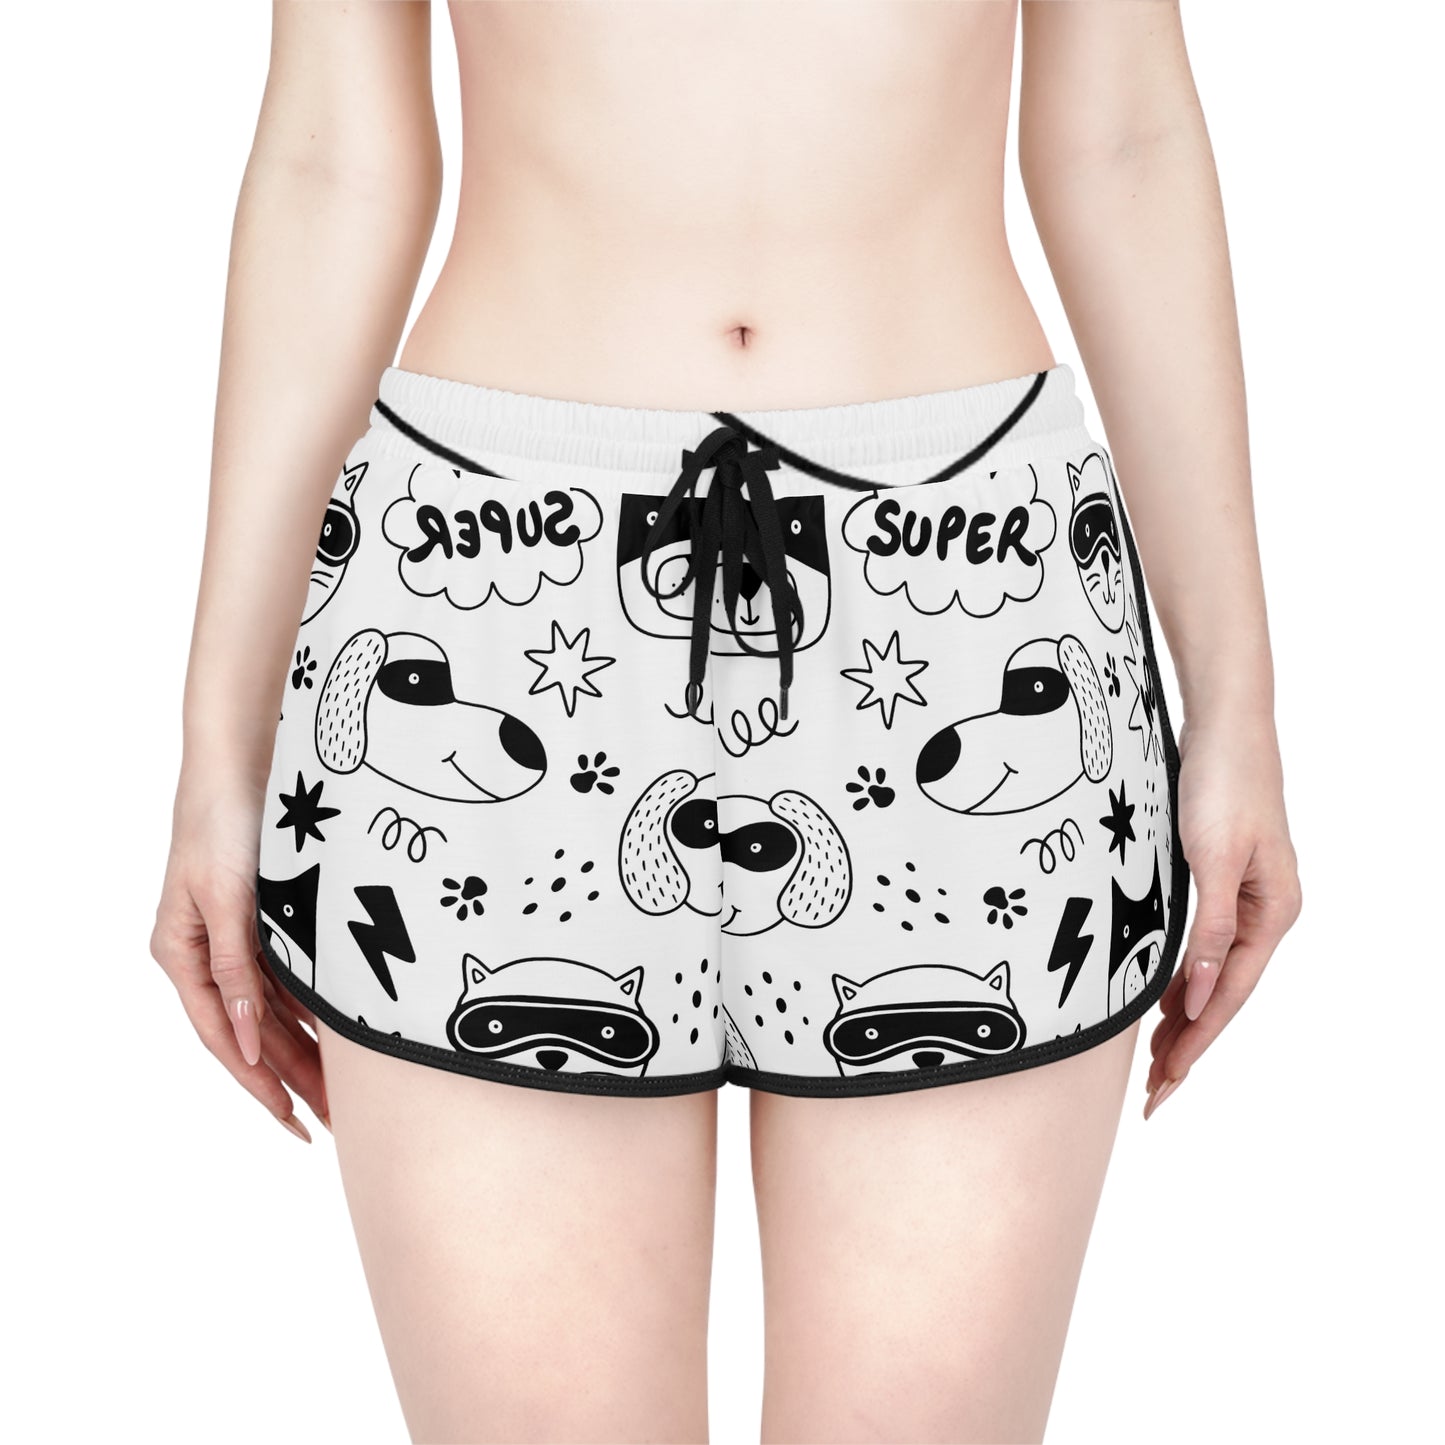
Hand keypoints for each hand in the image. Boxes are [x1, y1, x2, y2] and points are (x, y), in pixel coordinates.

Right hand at [150, 773, 327, 1138]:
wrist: (244, 759)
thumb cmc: (225, 821)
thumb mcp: (229, 897)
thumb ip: (237, 968)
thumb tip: (248, 1042)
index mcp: (183, 953)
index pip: (225, 1037)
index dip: (259, 1084)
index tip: (292, 1122)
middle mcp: (207, 953)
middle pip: (253, 1033)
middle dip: (292, 1079)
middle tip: (334, 1123)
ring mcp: (236, 937)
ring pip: (275, 1011)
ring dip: (308, 1049)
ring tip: (346, 1092)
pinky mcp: (264, 918)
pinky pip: (288, 979)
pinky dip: (313, 1007)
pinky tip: (342, 1034)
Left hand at [1145, 716, 1300, 1117]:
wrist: (1224, 722)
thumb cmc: (1222, 782)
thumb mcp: (1214, 859)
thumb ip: (1209, 931)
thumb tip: (1197, 998)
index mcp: (1272, 913)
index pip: (1226, 997)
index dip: (1195, 1044)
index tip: (1164, 1086)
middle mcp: (1264, 912)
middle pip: (1220, 994)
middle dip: (1188, 1044)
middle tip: (1152, 1094)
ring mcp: (1244, 896)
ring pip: (1210, 973)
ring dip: (1182, 1016)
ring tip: (1154, 1059)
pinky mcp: (1220, 878)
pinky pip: (1201, 945)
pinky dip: (1179, 976)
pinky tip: (1160, 996)